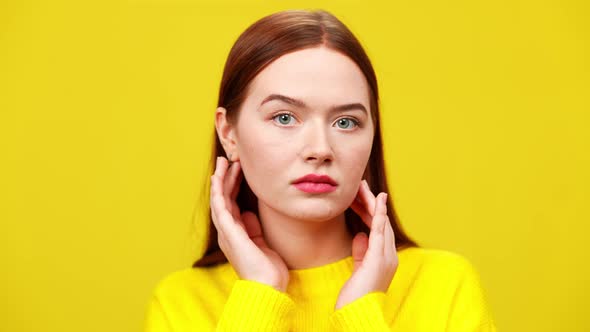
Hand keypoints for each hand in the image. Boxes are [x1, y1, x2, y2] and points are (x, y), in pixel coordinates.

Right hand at [210, 156, 289, 291]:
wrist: (267, 288)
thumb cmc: (268, 270)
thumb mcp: (262, 243)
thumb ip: (254, 228)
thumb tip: (249, 213)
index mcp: (236, 233)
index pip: (232, 203)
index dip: (233, 185)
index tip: (239, 169)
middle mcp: (228, 231)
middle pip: (224, 198)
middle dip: (225, 178)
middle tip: (228, 159)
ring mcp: (227, 233)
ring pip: (219, 200)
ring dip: (220, 180)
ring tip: (223, 162)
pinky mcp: (230, 234)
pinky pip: (220, 208)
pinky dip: (218, 193)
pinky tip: (218, 179)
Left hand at [335, 179, 398, 309]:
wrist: (357, 314)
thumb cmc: (355, 296)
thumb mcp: (358, 270)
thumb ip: (361, 253)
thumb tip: (360, 235)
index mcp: (384, 258)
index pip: (377, 228)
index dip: (369, 211)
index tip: (358, 197)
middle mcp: (389, 255)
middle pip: (381, 221)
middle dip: (370, 202)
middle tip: (359, 185)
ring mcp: (387, 257)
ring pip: (381, 222)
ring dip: (373, 203)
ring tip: (363, 187)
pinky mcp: (379, 259)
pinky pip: (381, 232)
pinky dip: (379, 215)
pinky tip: (376, 201)